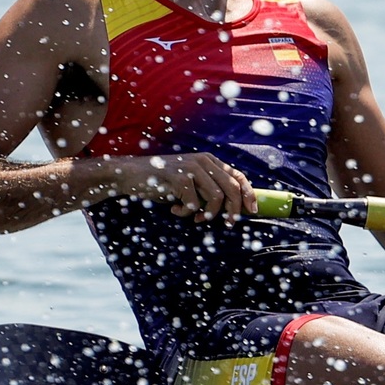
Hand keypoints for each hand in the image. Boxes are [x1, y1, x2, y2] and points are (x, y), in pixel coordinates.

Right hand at [119, 153, 255, 219]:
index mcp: (209, 160)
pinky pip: (193, 204)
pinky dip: (185, 213)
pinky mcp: (179, 177)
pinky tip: (174, 209)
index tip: (252, 211)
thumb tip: (234, 208)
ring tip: (194, 217)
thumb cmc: (163, 183)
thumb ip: (209, 189)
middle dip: (233, 211)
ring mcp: (191, 167)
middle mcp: (203, 161)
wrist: (131, 175)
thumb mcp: (190, 182)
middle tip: (228, 224)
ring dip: (207, 215)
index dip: (249, 194)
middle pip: (232, 189)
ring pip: (216, 198)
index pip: (238, 176)